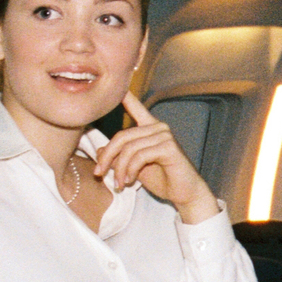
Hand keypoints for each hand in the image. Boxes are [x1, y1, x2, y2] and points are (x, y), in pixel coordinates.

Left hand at [92, 92, 218, 223]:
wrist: (183, 194)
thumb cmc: (161, 179)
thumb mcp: (133, 167)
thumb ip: (118, 157)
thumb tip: (100, 151)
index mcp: (150, 128)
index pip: (136, 108)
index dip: (126, 97)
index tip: (117, 87)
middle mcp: (158, 127)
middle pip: (122, 136)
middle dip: (107, 157)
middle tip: (99, 173)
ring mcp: (165, 135)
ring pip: (129, 148)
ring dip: (119, 169)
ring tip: (119, 183)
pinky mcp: (169, 147)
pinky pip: (140, 156)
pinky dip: (130, 170)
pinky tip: (130, 181)